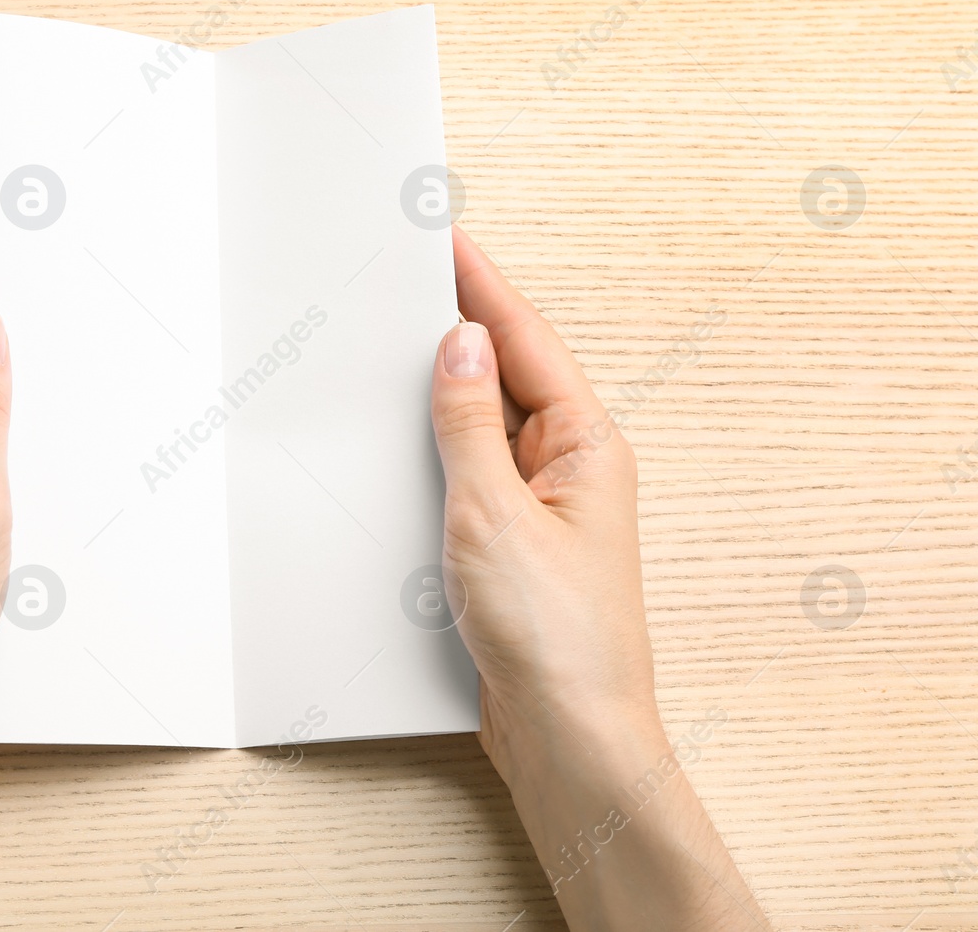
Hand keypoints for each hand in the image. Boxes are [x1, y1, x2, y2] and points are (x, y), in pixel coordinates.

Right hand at [432, 224, 650, 764]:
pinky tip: (400, 440)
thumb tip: (462, 344)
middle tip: (407, 277)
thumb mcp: (495, 514)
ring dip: (442, 391)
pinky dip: (436, 449)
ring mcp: (539, 508)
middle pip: (506, 375)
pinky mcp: (510, 545)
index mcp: (586, 447)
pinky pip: (469, 474)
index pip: (525, 341)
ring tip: (391, 345)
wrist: (567, 739)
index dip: (482, 284)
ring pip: (483, 426)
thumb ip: (471, 425)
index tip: (445, 237)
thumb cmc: (555, 639)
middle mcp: (568, 469)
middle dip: (458, 327)